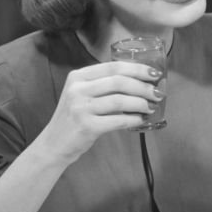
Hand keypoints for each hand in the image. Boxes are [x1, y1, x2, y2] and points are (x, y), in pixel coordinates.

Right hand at [35, 61, 163, 164]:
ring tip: (151, 107)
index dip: (137, 69)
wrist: (54, 143)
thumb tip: (140, 82)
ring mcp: (81, 108)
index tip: (154, 74)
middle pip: (119, 82)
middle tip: (157, 93)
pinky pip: (118, 120)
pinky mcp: (87, 126)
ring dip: (141, 103)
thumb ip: (103, 85)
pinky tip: (140, 120)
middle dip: (143, 87)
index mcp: (78, 77)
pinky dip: (133, 119)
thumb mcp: (82, 94)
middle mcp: (78, 89)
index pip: (113, 67)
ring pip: (120, 100)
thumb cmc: (74, 118)